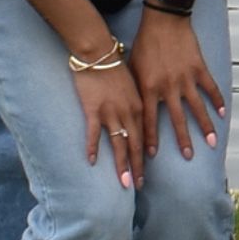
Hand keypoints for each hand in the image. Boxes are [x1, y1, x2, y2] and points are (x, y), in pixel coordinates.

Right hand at [72, 61, 145, 189]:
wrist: (99, 53)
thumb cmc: (116, 67)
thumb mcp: (134, 86)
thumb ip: (136, 103)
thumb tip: (136, 119)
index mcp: (141, 106)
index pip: (144, 137)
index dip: (145, 157)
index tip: (146, 174)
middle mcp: (129, 112)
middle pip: (135, 145)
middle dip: (137, 167)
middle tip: (137, 186)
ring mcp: (111, 112)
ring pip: (119, 143)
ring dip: (121, 164)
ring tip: (123, 182)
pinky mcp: (93, 109)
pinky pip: (94, 132)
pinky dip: (93, 147)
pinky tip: (92, 161)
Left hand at [131, 7, 224, 160]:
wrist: (163, 21)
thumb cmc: (144, 43)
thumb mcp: (133, 69)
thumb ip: (137, 90)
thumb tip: (135, 109)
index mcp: (148, 88)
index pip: (148, 120)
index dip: (149, 139)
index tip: (151, 156)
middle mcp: (168, 87)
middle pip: (176, 119)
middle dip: (182, 140)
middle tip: (188, 157)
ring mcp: (185, 78)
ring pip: (197, 108)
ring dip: (205, 126)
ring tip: (213, 142)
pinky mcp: (199, 68)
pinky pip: (210, 88)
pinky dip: (217, 100)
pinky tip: (223, 113)